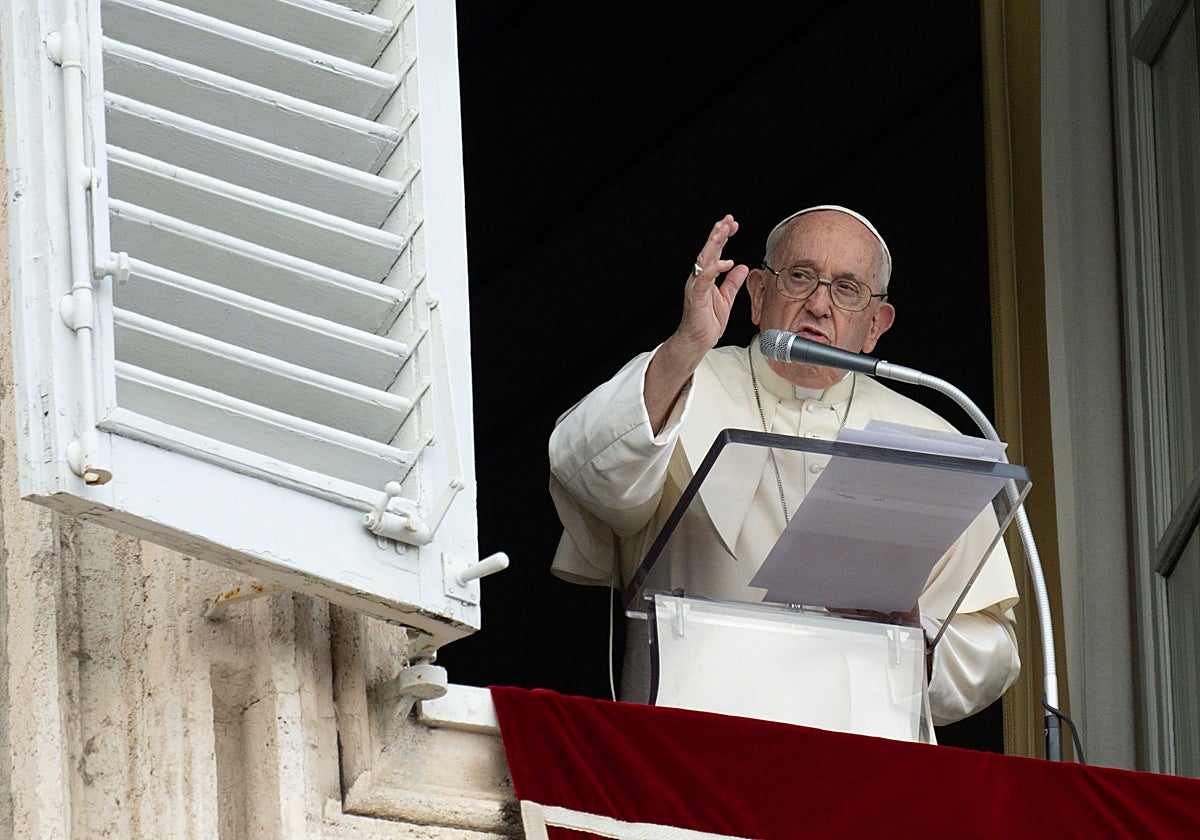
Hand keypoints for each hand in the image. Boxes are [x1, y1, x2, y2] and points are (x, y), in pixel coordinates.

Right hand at [673, 215, 749, 354]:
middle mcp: (699, 277)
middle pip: (709, 250)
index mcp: (706, 277)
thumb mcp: (726, 298)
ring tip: (724, 230)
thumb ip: (732, 282)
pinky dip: (714, 269)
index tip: (733, 224)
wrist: (696, 341)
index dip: (723, 236)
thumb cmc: (706, 322)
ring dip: (715, 243)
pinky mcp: (696, 296)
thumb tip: (742, 267)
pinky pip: (704, 279)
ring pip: (704, 259)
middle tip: (729, 219)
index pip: (715, 251)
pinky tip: (725, 262)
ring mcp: (697, 286)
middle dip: (718, 233)